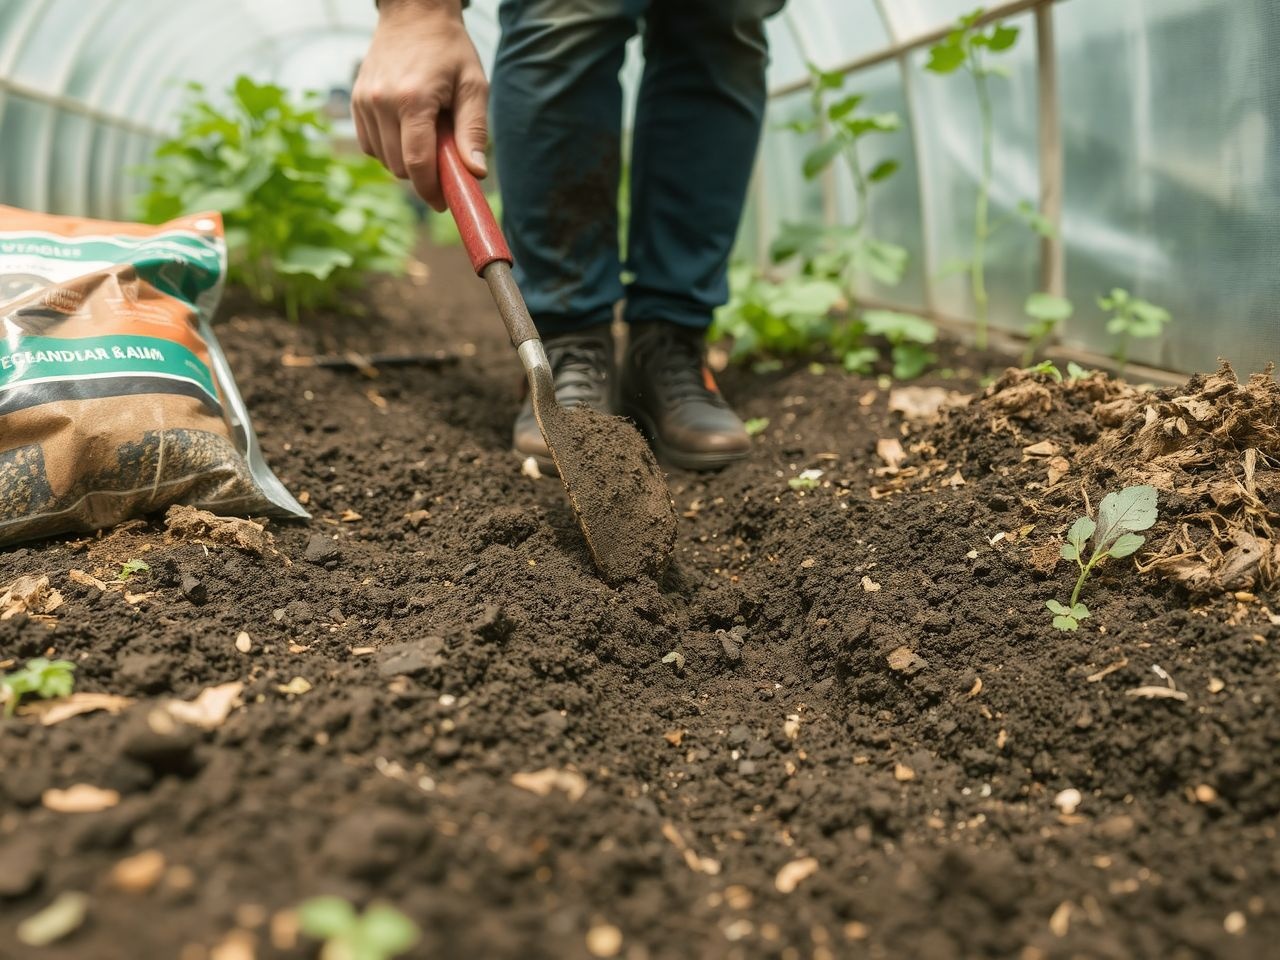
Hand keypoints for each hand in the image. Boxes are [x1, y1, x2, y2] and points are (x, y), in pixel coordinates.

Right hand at [353, 0, 488, 210]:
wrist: (414, 14)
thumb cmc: (450, 50)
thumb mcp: (473, 86)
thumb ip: (473, 130)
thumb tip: (475, 172)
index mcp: (413, 100)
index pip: (417, 163)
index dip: (431, 190)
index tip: (445, 202)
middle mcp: (381, 102)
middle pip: (400, 167)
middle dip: (424, 174)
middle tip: (445, 157)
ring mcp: (364, 102)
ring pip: (384, 160)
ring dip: (407, 161)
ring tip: (427, 133)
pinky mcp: (356, 102)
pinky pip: (371, 146)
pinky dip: (390, 149)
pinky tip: (407, 130)